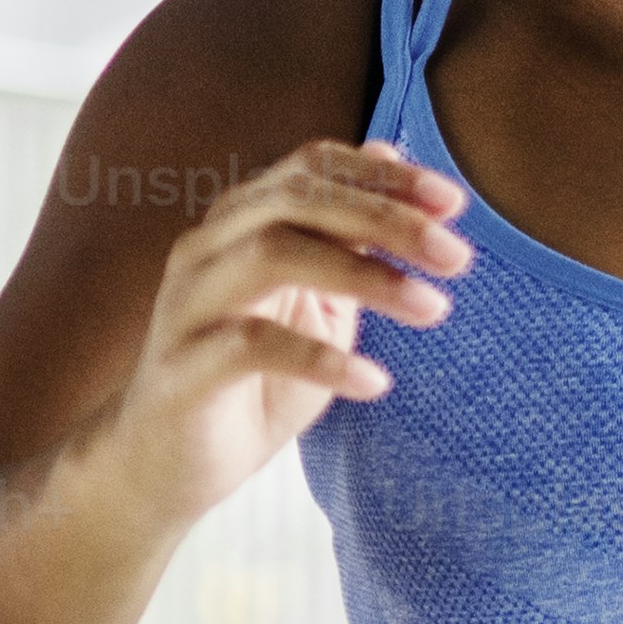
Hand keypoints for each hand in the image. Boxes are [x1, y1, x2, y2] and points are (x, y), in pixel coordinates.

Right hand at [94, 140, 462, 524]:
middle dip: (387, 218)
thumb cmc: (250, 384)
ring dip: (364, 275)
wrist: (164, 466)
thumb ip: (347, 241)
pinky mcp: (182, 367)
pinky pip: (253, 346)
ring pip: (272, 253)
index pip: (309, 167)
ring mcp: (188, 304)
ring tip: (433, 308)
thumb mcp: (313, 305)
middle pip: (297, 199)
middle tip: (458, 256)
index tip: (454, 202)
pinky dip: (322, 359)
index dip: (383, 177)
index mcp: (237, 223)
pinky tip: (375, 382)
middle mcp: (205, 248)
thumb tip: (389, 157)